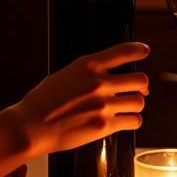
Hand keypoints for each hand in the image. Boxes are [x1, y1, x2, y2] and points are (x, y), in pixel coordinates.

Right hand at [15, 41, 149, 157]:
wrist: (31, 126)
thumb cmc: (43, 101)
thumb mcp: (66, 73)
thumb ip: (89, 71)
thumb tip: (106, 73)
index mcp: (89, 65)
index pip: (123, 51)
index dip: (138, 50)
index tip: (144, 51)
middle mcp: (99, 83)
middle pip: (140, 80)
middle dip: (141, 86)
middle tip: (140, 90)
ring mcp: (104, 105)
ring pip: (139, 101)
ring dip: (136, 104)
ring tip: (129, 107)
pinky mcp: (104, 126)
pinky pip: (133, 121)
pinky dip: (132, 121)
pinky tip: (126, 121)